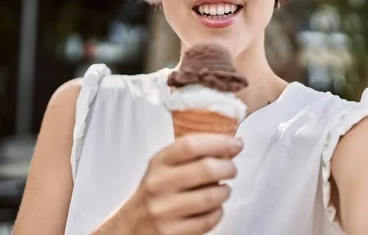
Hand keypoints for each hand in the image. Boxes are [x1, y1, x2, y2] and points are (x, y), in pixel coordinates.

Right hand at [98, 134, 242, 234]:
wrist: (132, 225)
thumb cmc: (156, 191)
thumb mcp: (164, 166)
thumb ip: (191, 154)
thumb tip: (230, 144)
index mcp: (158, 162)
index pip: (190, 145)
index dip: (218, 142)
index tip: (236, 143)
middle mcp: (159, 184)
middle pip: (206, 169)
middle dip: (229, 167)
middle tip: (232, 169)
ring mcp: (164, 210)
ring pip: (211, 196)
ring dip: (225, 191)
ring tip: (223, 189)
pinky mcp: (172, 233)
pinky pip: (209, 220)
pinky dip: (218, 212)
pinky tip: (214, 208)